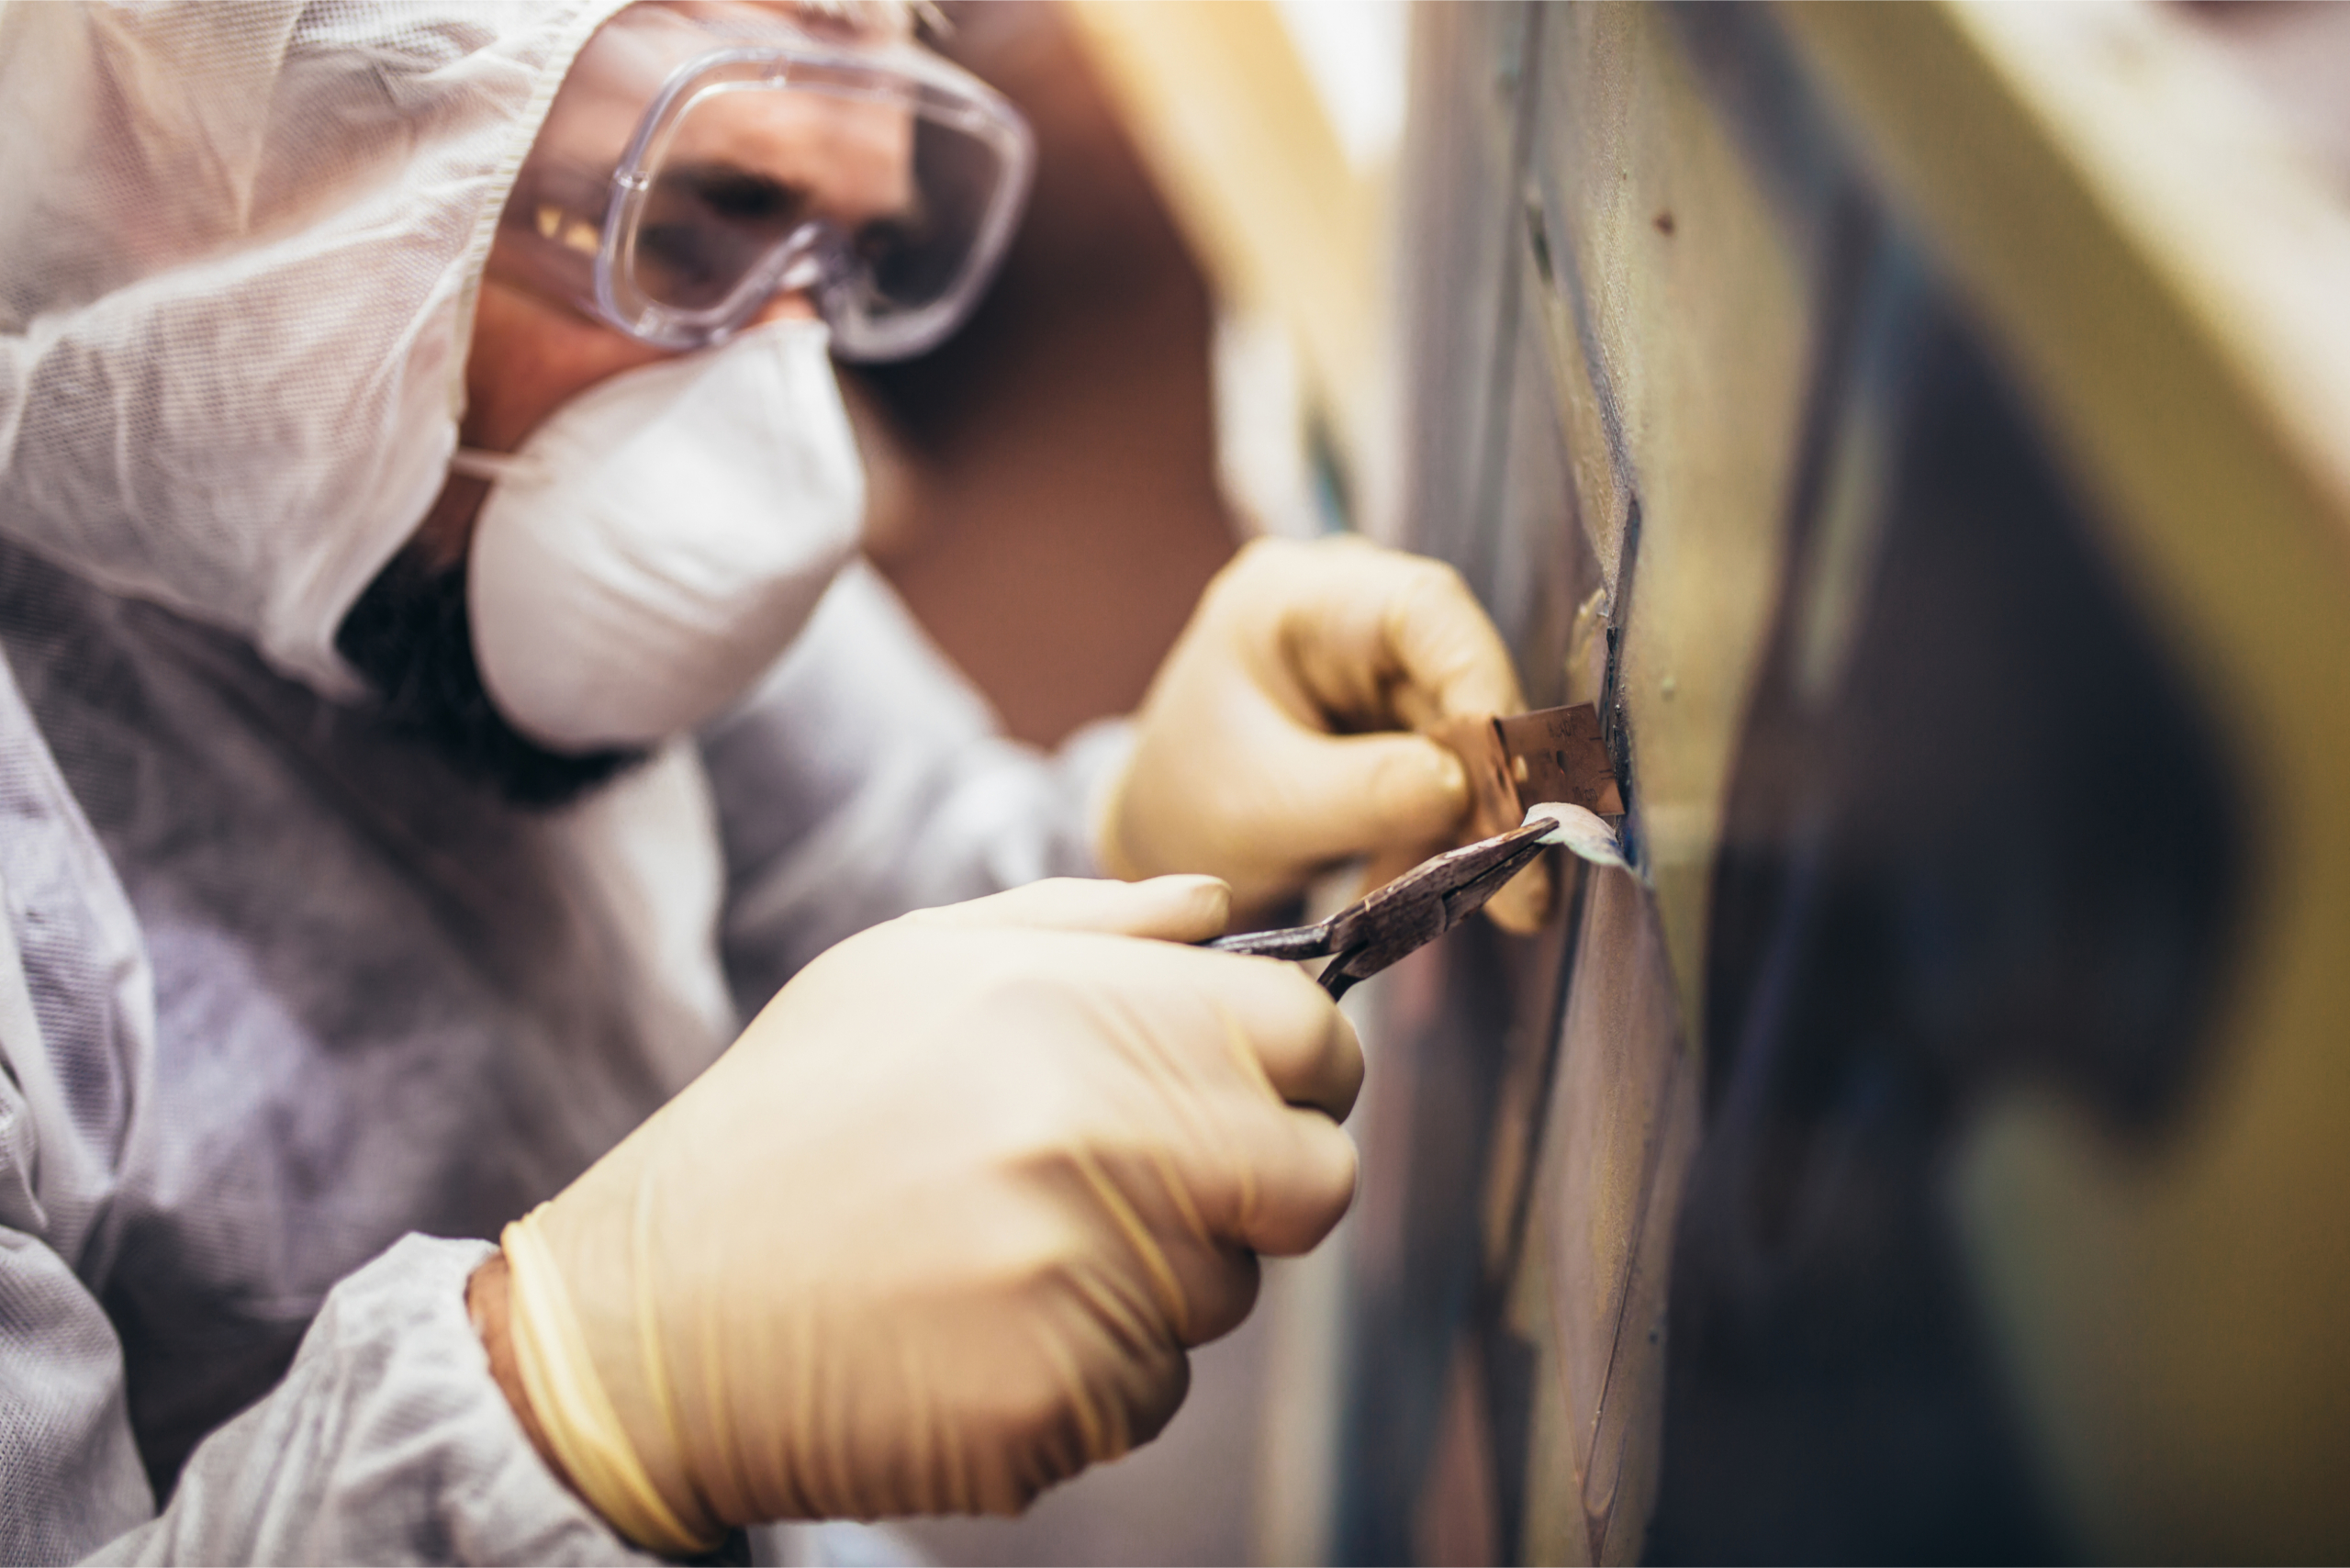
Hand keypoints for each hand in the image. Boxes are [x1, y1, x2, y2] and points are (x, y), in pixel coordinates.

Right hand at [476, 876, 1360, 1548]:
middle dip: (1253, 1186)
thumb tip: (1221, 907)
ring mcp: (1082, 1279)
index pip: (1309, 1037)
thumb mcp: (912, 967)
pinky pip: (1153, 1392)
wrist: (650, 1318)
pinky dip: (1091, 1372)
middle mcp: (1096, 1136)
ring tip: (1007, 1250)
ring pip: (1226, 1293)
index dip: (1300, 1067)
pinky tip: (979, 1330)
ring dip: (1156, 1280)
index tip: (1257, 1090)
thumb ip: (1090, 923)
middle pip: (1309, 1180)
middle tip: (1144, 1186)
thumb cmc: (792, 1123)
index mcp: (1074, 1010)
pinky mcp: (1059, 1402)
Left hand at [1099, 536, 1549, 930]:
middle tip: (1523, 889)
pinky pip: (1453, 769)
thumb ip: (1362, 794)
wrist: (1161, 837)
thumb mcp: (1261, 809)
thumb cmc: (1187, 805)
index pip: (1422, 608)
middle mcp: (1350, 611)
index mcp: (1295, 597)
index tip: (1510, 774)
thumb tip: (1468, 787)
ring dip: (1474, 827)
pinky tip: (1421, 890)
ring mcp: (1378, 663)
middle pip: (1458, 679)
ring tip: (1480, 909)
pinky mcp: (1397, 717)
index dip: (1481, 681)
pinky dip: (1448, 836)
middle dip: (1492, 786)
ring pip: (1467, 735)